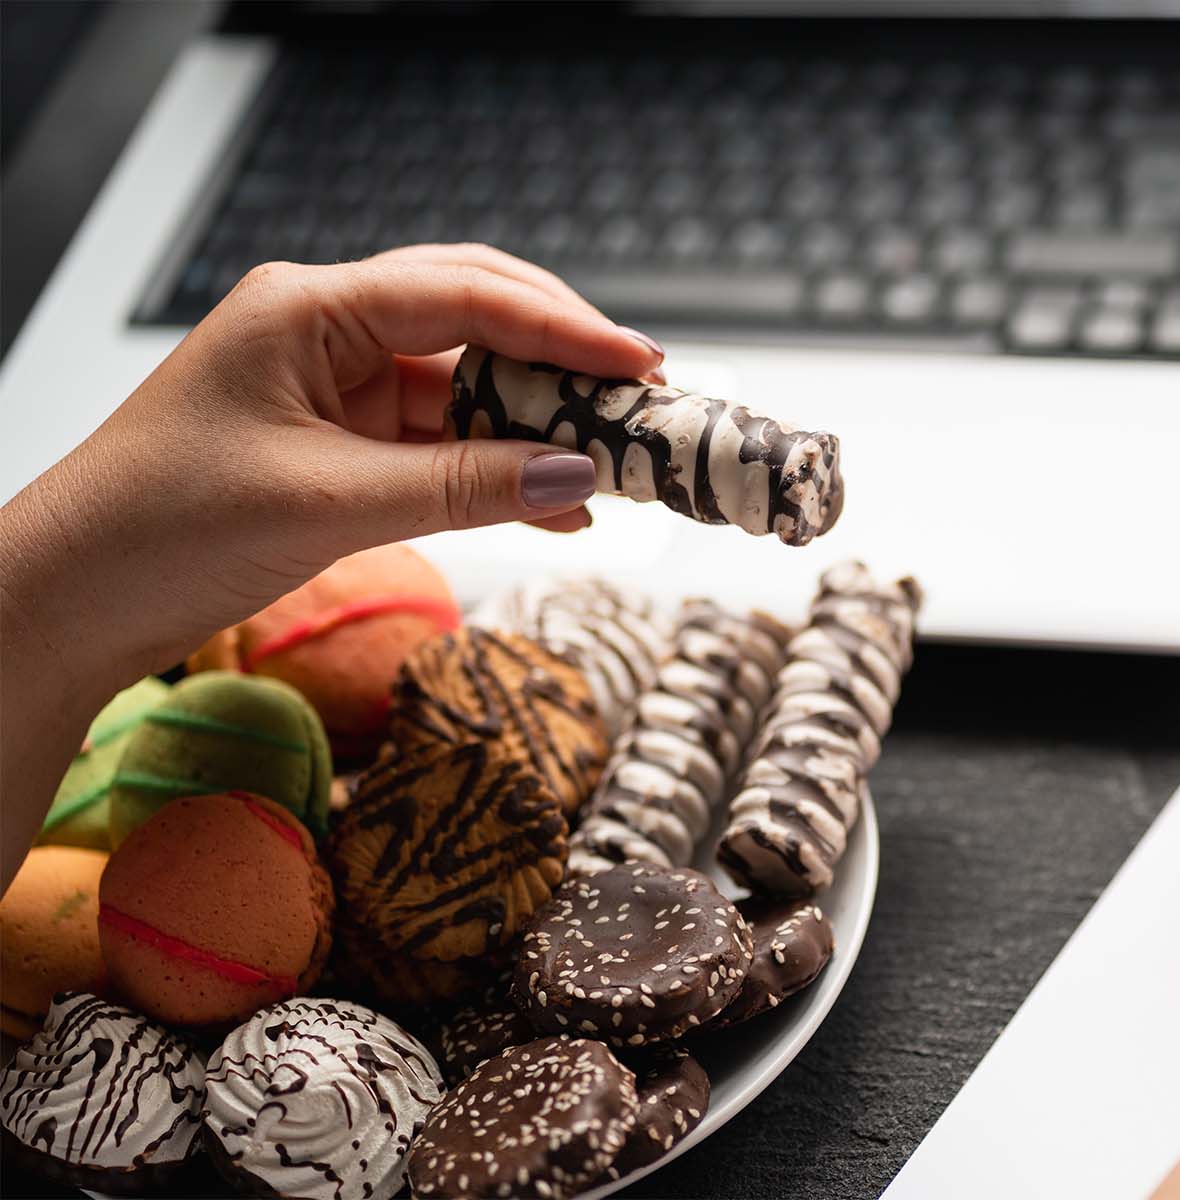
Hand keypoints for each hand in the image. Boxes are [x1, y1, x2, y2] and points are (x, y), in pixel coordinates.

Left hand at [0, 244, 660, 682]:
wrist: (71, 598)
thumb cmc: (165, 528)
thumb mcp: (331, 503)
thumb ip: (464, 485)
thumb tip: (581, 476)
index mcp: (310, 307)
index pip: (467, 295)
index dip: (565, 328)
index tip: (642, 364)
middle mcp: (327, 328)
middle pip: (476, 319)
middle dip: (563, 362)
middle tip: (644, 401)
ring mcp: (333, 384)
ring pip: (466, 386)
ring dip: (537, 426)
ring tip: (616, 460)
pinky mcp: (338, 439)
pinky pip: (441, 442)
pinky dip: (496, 470)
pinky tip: (555, 505)